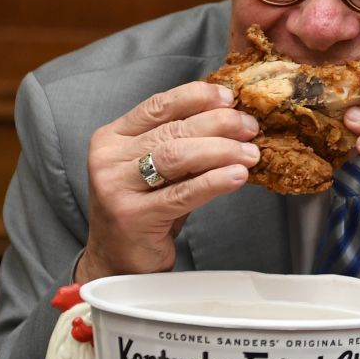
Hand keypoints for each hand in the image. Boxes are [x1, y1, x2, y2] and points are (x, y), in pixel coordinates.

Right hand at [77, 82, 260, 283]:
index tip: (229, 97)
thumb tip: (232, 122)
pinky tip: (237, 176)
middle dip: (219, 124)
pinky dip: (215, 181)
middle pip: (173, 130)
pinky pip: (182, 193)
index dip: (196, 97)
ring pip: (177, 156)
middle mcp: (109, 158)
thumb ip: (182, 144)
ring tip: (250, 154)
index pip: (158, 106)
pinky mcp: (133, 216)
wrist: (118, 261)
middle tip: (250, 128)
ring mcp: (116, 187)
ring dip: (221, 151)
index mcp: (112, 137)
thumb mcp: (158, 170)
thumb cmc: (145, 210)